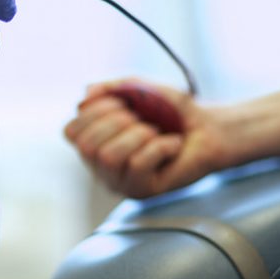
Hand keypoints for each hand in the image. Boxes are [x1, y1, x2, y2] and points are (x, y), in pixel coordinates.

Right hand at [64, 79, 230, 197]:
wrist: (208, 128)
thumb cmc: (171, 111)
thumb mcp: (138, 88)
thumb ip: (110, 87)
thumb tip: (85, 94)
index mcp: (92, 142)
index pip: (71, 131)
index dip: (94, 112)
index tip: (122, 104)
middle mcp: (99, 165)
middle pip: (86, 145)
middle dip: (117, 122)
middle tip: (142, 120)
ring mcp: (119, 181)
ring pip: (108, 157)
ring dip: (138, 135)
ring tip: (155, 132)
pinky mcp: (142, 191)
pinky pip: (137, 165)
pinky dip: (160, 146)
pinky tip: (172, 146)